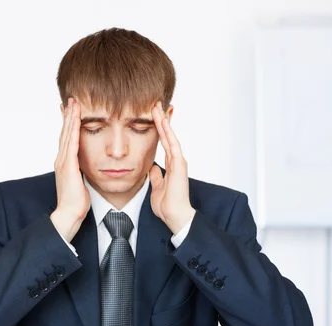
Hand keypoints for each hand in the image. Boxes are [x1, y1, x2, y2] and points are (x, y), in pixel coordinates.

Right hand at [50, 98, 90, 241]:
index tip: (72, 110)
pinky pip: (71, 144)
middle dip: (68, 115)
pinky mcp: (68, 166)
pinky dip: (73, 130)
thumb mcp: (81, 182)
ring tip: (73, 103)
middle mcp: (62, 160)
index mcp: (65, 163)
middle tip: (70, 100)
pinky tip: (76, 120)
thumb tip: (88, 166)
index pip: (67, 138)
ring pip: (67, 135)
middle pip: (65, 132)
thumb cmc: (77, 203)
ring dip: (70, 118)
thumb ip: (82, 171)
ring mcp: (63, 162)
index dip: (69, 123)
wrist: (69, 214)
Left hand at [149, 102, 195, 234]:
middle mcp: (176, 160)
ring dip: (163, 121)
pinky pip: (172, 144)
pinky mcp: (179, 164)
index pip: (163, 142)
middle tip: (155, 104)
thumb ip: (155, 176)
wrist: (175, 216)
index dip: (158, 129)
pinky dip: (167, 132)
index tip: (152, 116)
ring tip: (156, 106)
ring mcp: (179, 161)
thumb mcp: (157, 187)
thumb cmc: (167, 206)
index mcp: (171, 165)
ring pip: (170, 136)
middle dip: (161, 120)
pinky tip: (162, 121)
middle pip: (167, 135)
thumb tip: (152, 168)